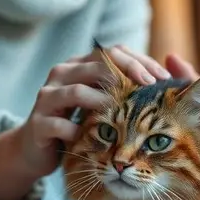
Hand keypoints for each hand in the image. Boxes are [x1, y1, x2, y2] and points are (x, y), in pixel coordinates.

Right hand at [0, 44, 169, 199]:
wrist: (35, 148)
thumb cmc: (76, 122)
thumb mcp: (99, 101)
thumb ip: (122, 88)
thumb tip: (165, 78)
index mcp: (79, 64)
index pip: (112, 52)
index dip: (138, 61)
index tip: (162, 78)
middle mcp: (62, 74)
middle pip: (96, 63)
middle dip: (127, 74)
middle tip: (151, 89)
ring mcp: (47, 98)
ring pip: (76, 90)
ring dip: (103, 100)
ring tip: (124, 110)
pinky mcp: (38, 123)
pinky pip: (59, 124)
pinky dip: (77, 130)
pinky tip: (94, 138)